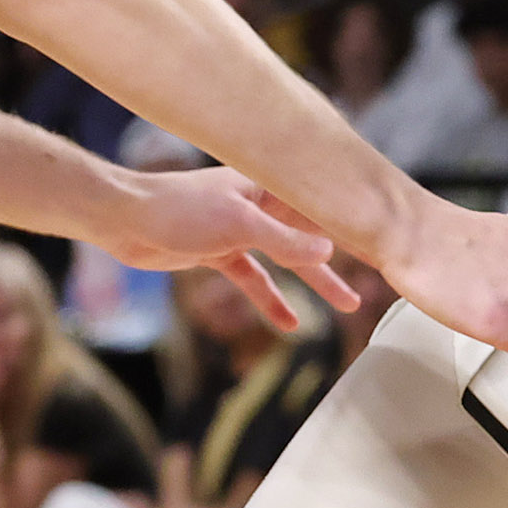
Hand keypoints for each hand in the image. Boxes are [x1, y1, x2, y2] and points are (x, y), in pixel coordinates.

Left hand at [103, 166, 356, 333]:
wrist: (124, 221)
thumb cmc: (178, 210)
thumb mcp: (239, 225)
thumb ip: (285, 240)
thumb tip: (329, 249)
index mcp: (266, 183)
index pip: (318, 202)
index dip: (350, 221)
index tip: (383, 239)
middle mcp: (258, 202)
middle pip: (309, 232)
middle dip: (341, 257)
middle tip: (376, 278)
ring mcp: (240, 228)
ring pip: (287, 259)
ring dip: (313, 282)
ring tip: (347, 305)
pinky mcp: (221, 251)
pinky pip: (255, 279)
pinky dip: (271, 299)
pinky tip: (289, 323)